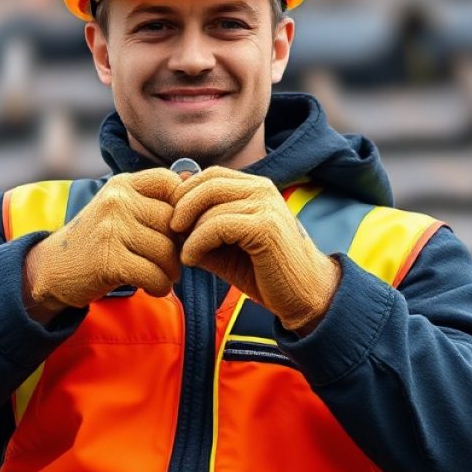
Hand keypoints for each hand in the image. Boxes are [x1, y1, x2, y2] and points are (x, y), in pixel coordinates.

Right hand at [24, 168, 181, 314]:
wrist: (52, 269)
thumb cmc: (96, 241)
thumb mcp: (119, 210)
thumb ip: (150, 199)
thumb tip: (191, 180)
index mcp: (122, 185)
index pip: (170, 182)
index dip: (183, 208)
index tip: (177, 231)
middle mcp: (117, 200)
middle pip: (173, 222)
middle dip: (179, 247)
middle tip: (172, 262)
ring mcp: (111, 228)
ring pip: (167, 251)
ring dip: (171, 272)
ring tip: (162, 277)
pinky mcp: (109, 259)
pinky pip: (154, 274)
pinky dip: (160, 286)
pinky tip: (152, 288)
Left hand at [170, 167, 340, 331]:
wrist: (304, 297)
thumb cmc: (264, 272)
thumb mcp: (224, 247)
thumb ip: (201, 230)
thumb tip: (167, 218)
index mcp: (256, 188)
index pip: (211, 174)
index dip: (185, 193)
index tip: (171, 220)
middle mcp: (263, 189)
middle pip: (208, 181)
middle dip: (181, 205)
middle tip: (170, 231)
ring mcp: (266, 205)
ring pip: (210, 203)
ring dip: (188, 231)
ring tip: (184, 253)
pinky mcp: (266, 226)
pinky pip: (218, 225)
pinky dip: (197, 242)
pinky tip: (191, 260)